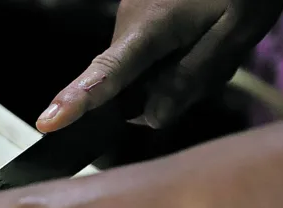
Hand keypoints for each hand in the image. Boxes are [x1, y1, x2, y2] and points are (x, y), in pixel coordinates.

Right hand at [36, 0, 282, 130]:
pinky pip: (149, 51)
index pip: (107, 73)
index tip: (47, 122)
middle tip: (214, 68)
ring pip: (142, 69)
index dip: (77, 101)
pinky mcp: (139, 11)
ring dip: (174, 72)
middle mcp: (128, 21)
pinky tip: (204, 35)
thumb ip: (192, 78)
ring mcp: (131, 14)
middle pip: (131, 84)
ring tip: (213, 46)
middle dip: (166, 90)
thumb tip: (151, 117)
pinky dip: (174, 56)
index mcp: (150, 27)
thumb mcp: (234, 32)